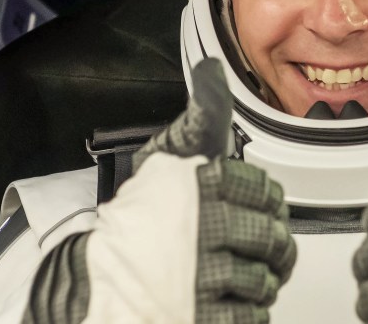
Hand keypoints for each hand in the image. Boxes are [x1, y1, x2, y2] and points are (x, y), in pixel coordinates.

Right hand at [25, 58, 295, 322]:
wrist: (96, 282)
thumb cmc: (136, 220)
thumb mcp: (168, 155)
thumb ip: (203, 114)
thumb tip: (212, 69)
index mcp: (202, 185)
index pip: (266, 192)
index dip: (262, 202)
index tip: (249, 207)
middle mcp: (206, 230)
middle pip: (272, 237)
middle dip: (266, 245)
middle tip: (249, 247)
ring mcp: (206, 279)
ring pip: (264, 280)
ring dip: (256, 282)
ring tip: (230, 274)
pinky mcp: (206, 318)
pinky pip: (251, 317)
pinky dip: (245, 312)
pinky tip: (224, 301)